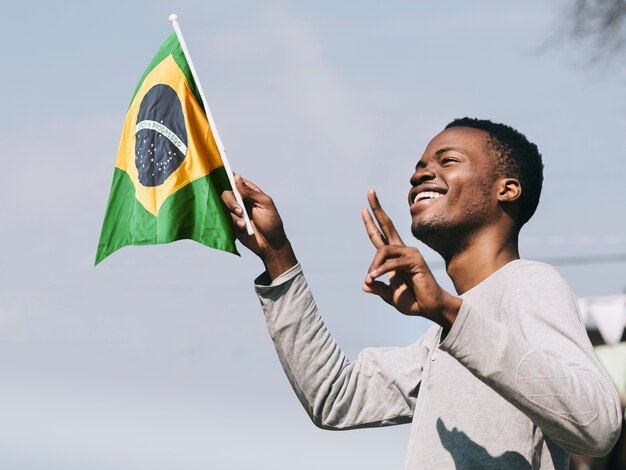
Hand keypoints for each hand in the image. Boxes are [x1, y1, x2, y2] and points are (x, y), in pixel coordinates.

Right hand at [221, 174, 296, 279]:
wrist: (270, 244)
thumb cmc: (271, 222)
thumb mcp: (264, 203)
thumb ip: (249, 191)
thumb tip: (236, 177)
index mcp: (249, 192)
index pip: (235, 180)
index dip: (227, 176)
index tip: (221, 174)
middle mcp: (240, 200)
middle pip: (226, 193)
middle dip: (231, 202)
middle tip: (240, 211)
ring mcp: (235, 212)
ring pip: (224, 207)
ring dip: (234, 215)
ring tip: (244, 224)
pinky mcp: (231, 223)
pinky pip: (224, 219)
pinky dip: (233, 223)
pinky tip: (243, 228)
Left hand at [361, 190, 460, 328]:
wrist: (430, 308)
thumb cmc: (412, 301)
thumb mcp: (389, 295)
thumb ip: (378, 288)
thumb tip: (365, 285)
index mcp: (395, 256)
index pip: (381, 235)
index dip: (371, 222)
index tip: (363, 208)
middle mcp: (403, 250)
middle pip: (387, 225)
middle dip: (377, 208)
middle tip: (370, 191)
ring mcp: (410, 254)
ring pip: (384, 250)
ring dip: (374, 265)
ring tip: (370, 278)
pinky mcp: (416, 261)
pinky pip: (393, 262)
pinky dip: (381, 270)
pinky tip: (373, 278)